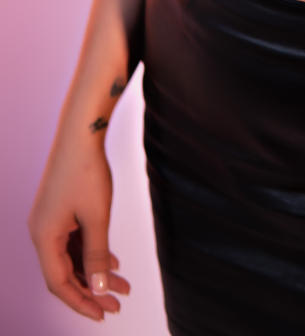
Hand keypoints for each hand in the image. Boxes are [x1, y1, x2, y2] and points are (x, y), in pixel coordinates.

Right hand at [28, 137, 130, 319]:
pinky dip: (91, 253)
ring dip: (95, 272)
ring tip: (122, 286)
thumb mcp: (96, 217)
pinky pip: (73, 241)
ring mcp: (49, 220)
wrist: (81, 132)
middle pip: (64, 273)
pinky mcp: (59, 210)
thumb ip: (97, 256)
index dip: (81, 302)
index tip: (103, 314)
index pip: (59, 283)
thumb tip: (99, 289)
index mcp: (43, 237)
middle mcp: (41, 231)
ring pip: (71, 257)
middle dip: (91, 290)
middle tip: (117, 305)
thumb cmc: (87, 172)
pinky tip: (114, 262)